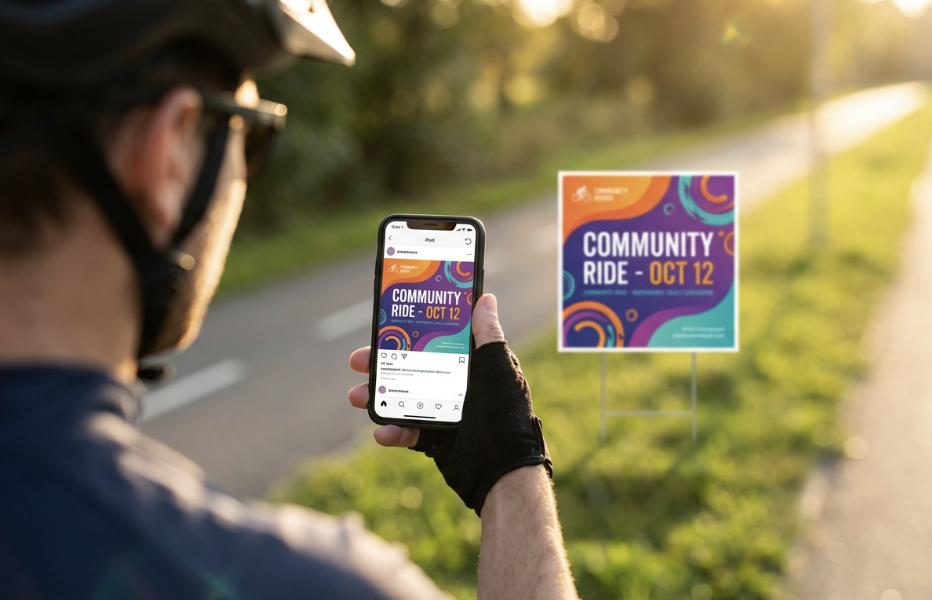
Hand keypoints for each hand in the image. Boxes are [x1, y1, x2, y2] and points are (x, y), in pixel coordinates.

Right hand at [348, 293, 550, 515]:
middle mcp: (452, 386)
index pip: (432, 342)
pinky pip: (406, 433)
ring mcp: (441, 413)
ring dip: (376, 397)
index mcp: (468, 366)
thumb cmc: (507, 414)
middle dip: (380, 365)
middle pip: (409, 369)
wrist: (505, 470)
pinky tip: (381, 433)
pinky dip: (392, 432)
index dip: (407, 334)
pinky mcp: (434, 440)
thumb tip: (485, 298)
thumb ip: (488, 337)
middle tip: (356, 361)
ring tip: (358, 397)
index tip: (382, 326)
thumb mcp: (499, 369)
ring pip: (400, 399)